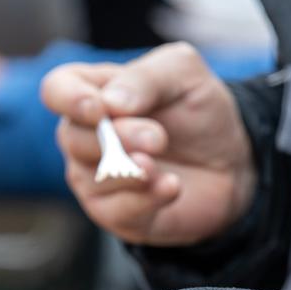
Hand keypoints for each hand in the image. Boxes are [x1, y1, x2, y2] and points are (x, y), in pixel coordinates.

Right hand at [42, 42, 255, 246]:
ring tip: (162, 166)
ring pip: (91, 178)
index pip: (57, 90)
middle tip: (158, 138)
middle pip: (72, 138)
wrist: (232, 163)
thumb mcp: (183, 74)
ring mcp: (96, 178)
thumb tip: (109, 103)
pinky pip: (116, 211)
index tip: (100, 109)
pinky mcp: (116, 214)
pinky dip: (146, 199)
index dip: (70, 100)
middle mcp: (85, 136)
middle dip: (117, 138)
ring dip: (132, 171)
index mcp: (93, 92)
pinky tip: (172, 187)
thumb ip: (146, 78)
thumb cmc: (199, 112)